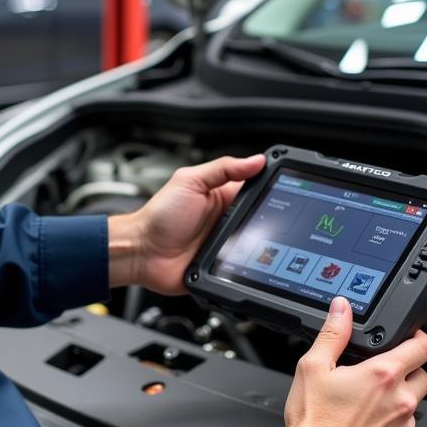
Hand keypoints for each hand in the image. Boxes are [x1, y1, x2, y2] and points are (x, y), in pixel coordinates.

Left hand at [107, 154, 265, 293]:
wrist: (142, 253)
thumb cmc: (159, 216)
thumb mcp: (189, 182)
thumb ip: (223, 168)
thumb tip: (257, 160)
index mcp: (223, 196)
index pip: (256, 188)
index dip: (271, 187)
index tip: (284, 184)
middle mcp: (228, 220)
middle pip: (263, 217)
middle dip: (270, 219)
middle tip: (266, 219)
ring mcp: (227, 244)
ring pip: (259, 244)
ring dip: (261, 243)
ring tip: (256, 240)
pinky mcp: (225, 266)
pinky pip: (246, 266)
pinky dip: (251, 265)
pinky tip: (250, 262)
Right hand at [284, 297, 426, 426]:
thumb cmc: (313, 422)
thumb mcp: (313, 366)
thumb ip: (333, 333)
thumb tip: (342, 309)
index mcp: (382, 375)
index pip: (423, 347)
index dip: (418, 337)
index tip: (409, 338)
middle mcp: (401, 400)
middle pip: (423, 374)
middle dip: (408, 369)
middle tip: (380, 373)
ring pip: (414, 404)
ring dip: (398, 398)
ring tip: (367, 402)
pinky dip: (392, 424)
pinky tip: (367, 425)